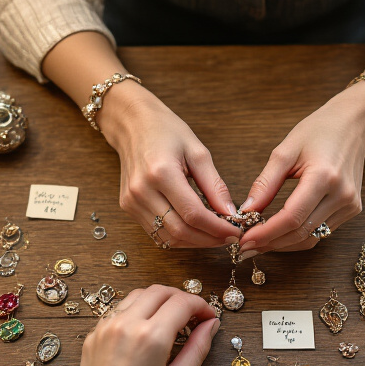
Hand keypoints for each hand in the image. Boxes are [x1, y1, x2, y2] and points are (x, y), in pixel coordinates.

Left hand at [64, 286, 218, 365]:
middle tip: (195, 316)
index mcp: (150, 337)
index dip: (202, 306)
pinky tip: (147, 329)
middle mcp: (126, 324)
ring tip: (172, 320)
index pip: (182, 303)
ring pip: (138, 295)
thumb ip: (197, 350)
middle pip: (160, 291)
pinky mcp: (94, 334)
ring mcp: (106, 327)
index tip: (210, 319)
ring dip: (159, 300)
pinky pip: (120, 309)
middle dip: (182, 298)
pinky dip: (138, 310)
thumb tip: (211, 326)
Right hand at [99, 83, 242, 247]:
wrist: (132, 124)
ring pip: (168, 238)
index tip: (236, 231)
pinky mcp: (128, 207)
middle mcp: (142, 191)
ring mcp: (132, 202)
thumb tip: (231, 213)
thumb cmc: (166, 131)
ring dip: (195, 242)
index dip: (218, 228)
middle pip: (180, 231)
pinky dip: (179, 237)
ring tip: (215, 234)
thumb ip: (215, 185)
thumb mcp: (197, 151)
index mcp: (161, 173)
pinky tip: (195, 229)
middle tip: (230, 237)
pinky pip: (157, 233)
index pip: (193, 214)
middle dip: (209, 239)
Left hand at [237, 83, 364, 252]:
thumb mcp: (285, 151)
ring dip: (283, 244)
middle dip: (271, 243)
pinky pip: (321, 232)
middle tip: (246, 246)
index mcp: (325, 177)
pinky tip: (279, 234)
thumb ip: (265, 184)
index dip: (266, 233)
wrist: (353, 125)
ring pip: (311, 238)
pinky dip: (298, 237)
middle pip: (301, 233)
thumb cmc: (319, 131)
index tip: (245, 239)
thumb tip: (246, 211)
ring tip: (258, 243)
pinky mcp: (352, 209)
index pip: (292, 217)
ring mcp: (350, 205)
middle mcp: (342, 195)